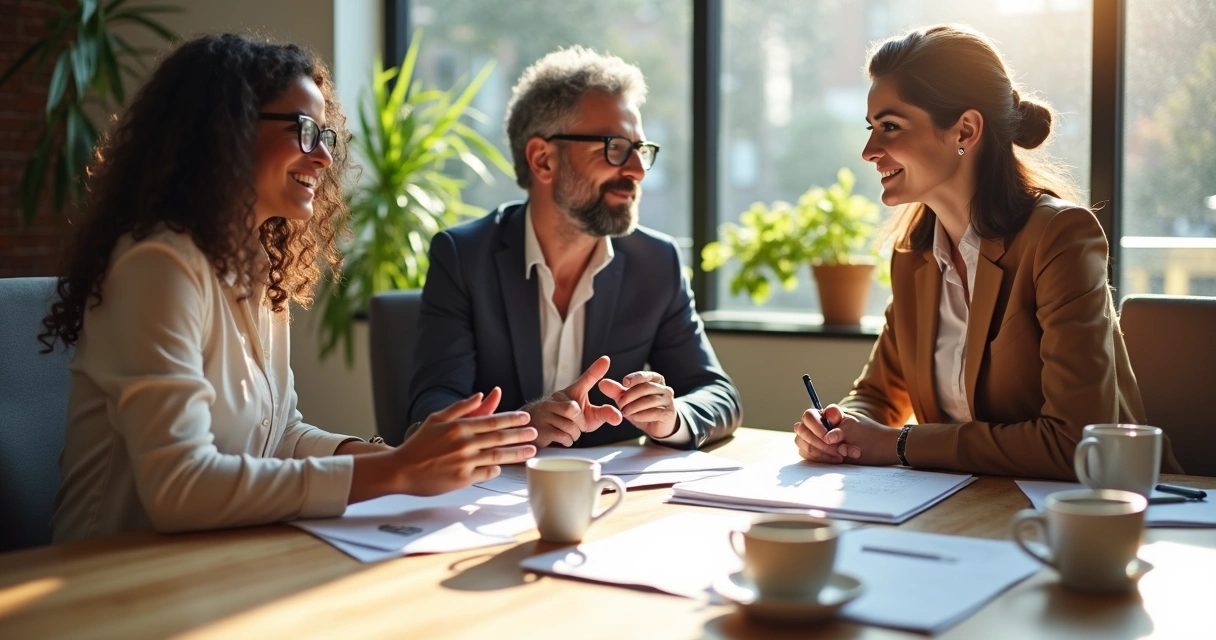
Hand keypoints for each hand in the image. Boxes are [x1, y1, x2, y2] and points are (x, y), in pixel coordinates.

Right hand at [393, 387, 536, 495]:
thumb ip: (460, 407)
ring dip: (517, 453)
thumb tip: (481, 395)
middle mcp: (464, 443)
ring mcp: (465, 462)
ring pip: (498, 456)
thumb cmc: (419, 444)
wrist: (401, 469)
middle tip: (535, 433)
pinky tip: (504, 466)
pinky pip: (487, 472)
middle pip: (500, 438)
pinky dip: (497, 468)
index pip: (493, 421)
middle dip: (520, 435)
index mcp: (459, 427)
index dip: (512, 419)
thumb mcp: (437, 419)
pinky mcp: (463, 479)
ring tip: (531, 451)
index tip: (525, 418)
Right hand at [521, 356, 622, 446]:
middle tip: (578, 426)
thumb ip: (602, 413)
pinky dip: (566, 441)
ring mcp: (545, 412)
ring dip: (574, 434)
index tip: (606, 360)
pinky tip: (562, 438)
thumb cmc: (566, 420)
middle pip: (573, 410)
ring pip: (568, 425)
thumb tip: (619, 417)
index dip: (595, 370)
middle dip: (580, 423)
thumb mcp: (586, 416)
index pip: (585, 380)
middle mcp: (555, 399)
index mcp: (569, 393)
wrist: (538, 430)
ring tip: (569, 432)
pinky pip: (560, 436)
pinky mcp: (540, 427)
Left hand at [598, 371, 677, 438]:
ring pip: (650, 400)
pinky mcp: (669, 413)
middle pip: (646, 388)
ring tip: (624, 412)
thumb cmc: (643, 408)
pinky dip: (641, 415)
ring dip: (634, 406)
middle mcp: (664, 388)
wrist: (657, 426)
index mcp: (655, 379)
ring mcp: (668, 401)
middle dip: (630, 396)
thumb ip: (616, 391)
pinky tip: (633, 418)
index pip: (645, 376)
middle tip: (619, 404)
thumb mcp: (628, 399)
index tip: (624, 383)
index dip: (634, 379)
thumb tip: (602, 383)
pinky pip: (655, 412)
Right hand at [794, 404, 899, 465]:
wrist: (879, 449)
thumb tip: (828, 438)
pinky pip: (807, 455)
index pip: (809, 416)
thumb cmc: (867, 434)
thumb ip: (840, 429)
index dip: (815, 427)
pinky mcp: (817, 453)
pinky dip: (820, 459)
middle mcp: (818, 426)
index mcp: (826, 415)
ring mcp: (816, 440)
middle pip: (803, 431)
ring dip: (821, 452)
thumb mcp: (855, 427)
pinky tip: (837, 460)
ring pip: (803, 444)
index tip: (827, 438)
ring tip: (842, 456)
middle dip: (819, 443)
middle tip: (839, 450)